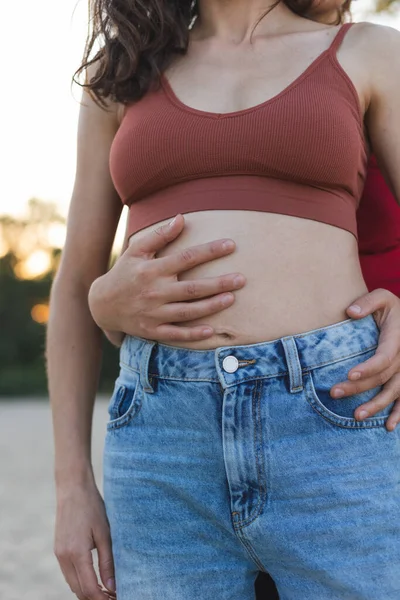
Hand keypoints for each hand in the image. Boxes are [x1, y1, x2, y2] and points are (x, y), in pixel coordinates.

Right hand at [54, 481, 115, 599]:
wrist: (73, 489)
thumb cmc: (92, 507)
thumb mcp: (104, 534)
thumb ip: (107, 562)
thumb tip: (112, 586)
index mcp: (77, 553)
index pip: (90, 588)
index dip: (103, 599)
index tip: (116, 598)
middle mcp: (64, 557)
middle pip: (79, 591)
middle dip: (96, 597)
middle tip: (114, 596)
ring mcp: (59, 554)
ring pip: (72, 584)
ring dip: (87, 591)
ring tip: (107, 589)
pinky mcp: (58, 549)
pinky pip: (68, 573)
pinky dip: (80, 581)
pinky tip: (93, 577)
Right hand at [88, 214, 245, 343]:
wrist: (102, 304)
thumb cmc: (124, 272)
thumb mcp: (136, 251)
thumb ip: (159, 236)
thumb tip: (181, 218)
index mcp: (153, 270)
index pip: (186, 258)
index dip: (210, 251)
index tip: (231, 245)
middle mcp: (154, 292)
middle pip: (192, 288)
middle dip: (218, 283)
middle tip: (241, 279)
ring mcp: (154, 314)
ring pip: (187, 311)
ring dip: (211, 306)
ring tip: (231, 298)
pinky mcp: (152, 331)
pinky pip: (176, 334)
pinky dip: (192, 334)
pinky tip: (211, 330)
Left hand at [330, 289, 399, 430]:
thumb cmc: (392, 308)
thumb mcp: (383, 297)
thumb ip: (368, 302)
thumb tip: (350, 312)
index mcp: (397, 339)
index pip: (384, 358)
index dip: (368, 368)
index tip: (349, 375)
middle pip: (382, 378)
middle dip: (359, 388)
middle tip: (335, 393)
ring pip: (394, 392)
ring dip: (376, 406)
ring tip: (356, 416)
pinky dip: (399, 414)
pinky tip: (388, 427)